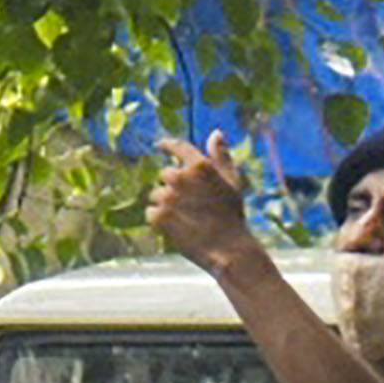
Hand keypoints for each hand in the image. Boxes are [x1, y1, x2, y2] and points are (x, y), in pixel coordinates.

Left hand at [149, 137, 263, 271]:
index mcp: (200, 166)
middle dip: (173, 187)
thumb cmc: (233, 216)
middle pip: (165, 175)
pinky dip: (160, 220)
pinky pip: (151, 212)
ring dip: (166, 204)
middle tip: (189, 205)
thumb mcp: (233, 182)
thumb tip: (216, 133)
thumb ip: (222, 156)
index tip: (160, 145)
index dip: (167, 145)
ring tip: (185, 219)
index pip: (177, 147)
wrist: (229, 249)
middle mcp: (181, 177)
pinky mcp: (160, 216)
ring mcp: (169, 196)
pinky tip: (176, 227)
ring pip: (156, 195)